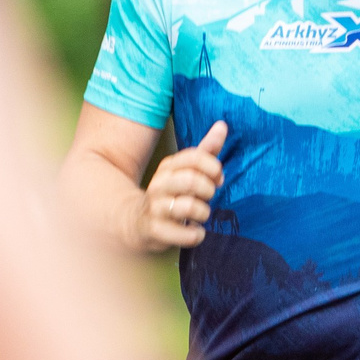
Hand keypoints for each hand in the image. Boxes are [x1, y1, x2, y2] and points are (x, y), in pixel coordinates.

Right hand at [131, 120, 226, 251]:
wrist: (136, 221)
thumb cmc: (171, 193)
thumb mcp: (186, 170)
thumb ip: (206, 150)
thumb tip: (223, 125)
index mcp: (169, 166)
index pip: (195, 157)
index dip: (213, 168)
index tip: (218, 178)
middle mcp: (159, 184)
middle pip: (192, 180)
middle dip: (208, 190)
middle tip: (207, 197)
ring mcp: (155, 207)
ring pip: (188, 207)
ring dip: (203, 213)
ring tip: (200, 215)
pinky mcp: (154, 230)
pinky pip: (184, 234)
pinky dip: (196, 235)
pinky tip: (195, 232)